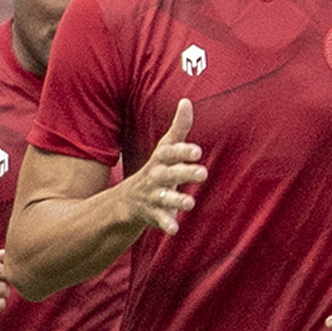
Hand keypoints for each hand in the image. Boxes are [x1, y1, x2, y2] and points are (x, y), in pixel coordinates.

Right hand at [121, 99, 206, 237]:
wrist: (128, 200)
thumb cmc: (156, 169)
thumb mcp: (165, 149)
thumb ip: (179, 128)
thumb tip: (187, 101)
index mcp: (161, 160)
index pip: (170, 153)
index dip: (183, 151)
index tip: (197, 150)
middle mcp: (156, 177)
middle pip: (169, 174)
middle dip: (185, 173)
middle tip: (203, 173)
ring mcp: (154, 196)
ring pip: (165, 198)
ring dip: (177, 200)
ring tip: (191, 203)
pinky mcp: (153, 214)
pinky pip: (160, 220)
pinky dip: (166, 224)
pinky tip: (174, 229)